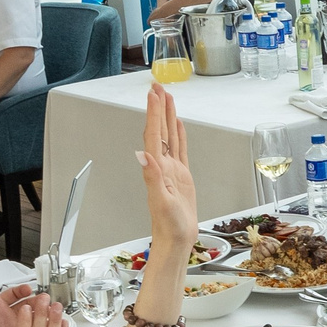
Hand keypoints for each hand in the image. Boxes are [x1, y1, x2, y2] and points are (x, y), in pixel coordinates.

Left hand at [136, 81, 198, 250]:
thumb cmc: (169, 226)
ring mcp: (171, 170)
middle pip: (160, 130)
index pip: (154, 134)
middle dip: (159, 107)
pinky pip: (180, 150)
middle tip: (158, 87)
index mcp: (157, 168)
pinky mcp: (181, 176)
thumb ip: (153, 178)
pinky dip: (179, 135)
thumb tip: (145, 156)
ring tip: (168, 98)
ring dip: (168, 117)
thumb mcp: (161, 201)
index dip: (154, 113)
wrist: (176, 240)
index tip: (154, 94)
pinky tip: (179, 126)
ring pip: (170, 136)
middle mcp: (162, 166)